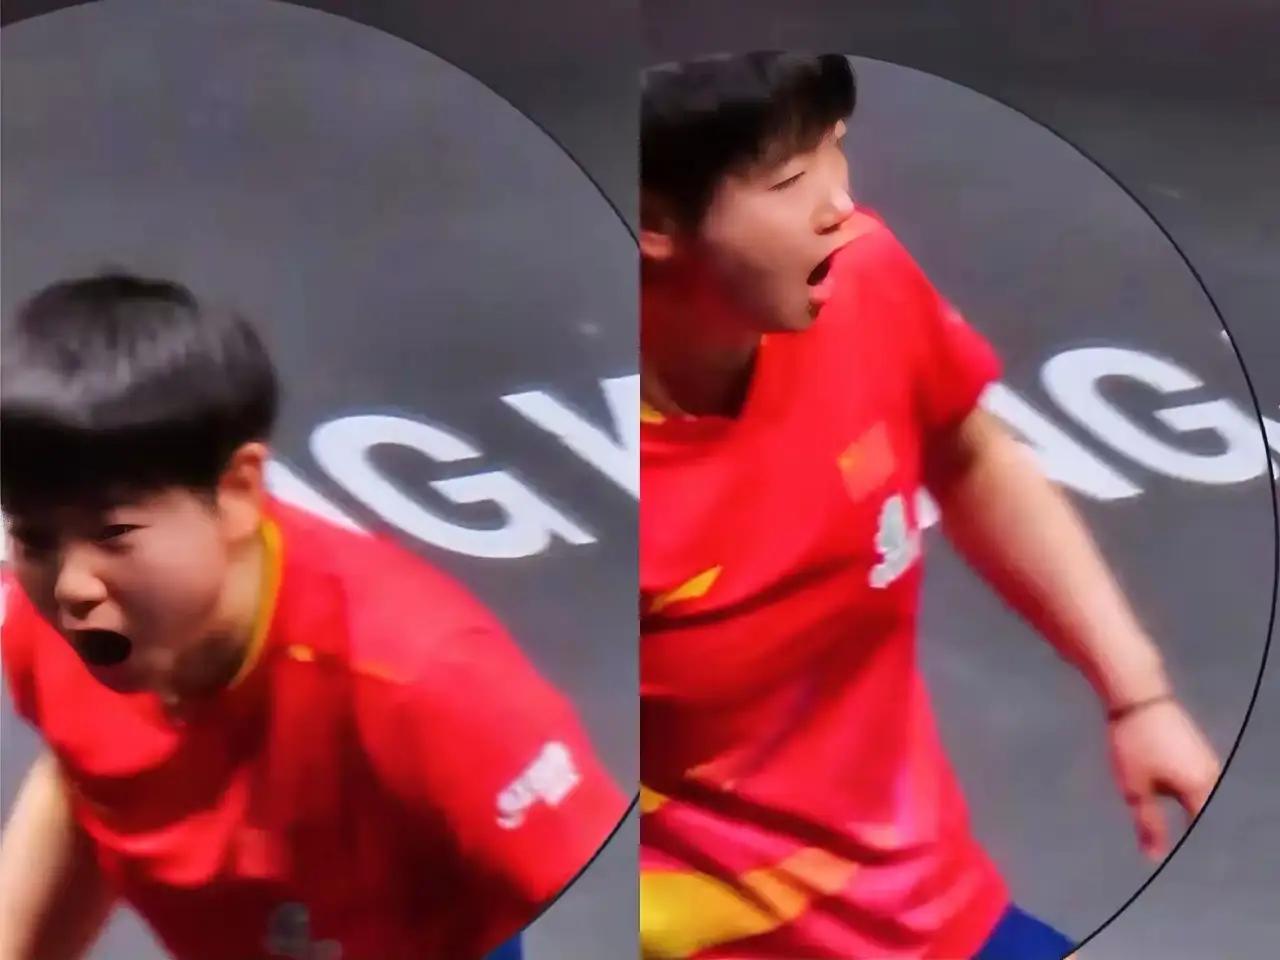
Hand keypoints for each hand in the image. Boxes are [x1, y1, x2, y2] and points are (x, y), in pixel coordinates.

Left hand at [1107, 697, 1220, 861]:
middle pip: (1207, 816)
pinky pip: (1195, 782)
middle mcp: (1212, 776)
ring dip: (1188, 814)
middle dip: (1193, 836)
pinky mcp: (1194, 750)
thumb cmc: (1133, 740)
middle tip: (1172, 853)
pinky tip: (1167, 798)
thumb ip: (1148, 824)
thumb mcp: (1134, 788)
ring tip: (1170, 830)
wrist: (1136, 694)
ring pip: (1201, 798)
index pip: (1203, 831)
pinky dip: (1183, 795)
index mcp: (1201, 788)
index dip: (1192, 852)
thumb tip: (1155, 858)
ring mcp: (1206, 760)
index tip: (1178, 869)